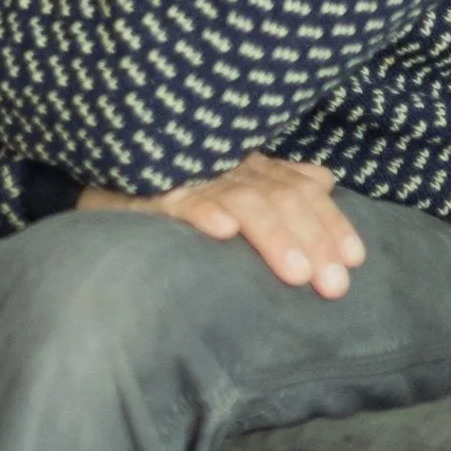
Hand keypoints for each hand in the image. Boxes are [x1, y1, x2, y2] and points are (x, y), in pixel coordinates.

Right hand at [79, 152, 365, 296]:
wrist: (95, 172)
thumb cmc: (168, 186)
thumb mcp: (226, 181)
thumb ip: (274, 181)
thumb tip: (323, 179)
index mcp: (245, 166)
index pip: (298, 189)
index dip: (329, 222)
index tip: (355, 261)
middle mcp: (220, 165)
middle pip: (277, 198)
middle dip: (310, 239)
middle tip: (332, 285)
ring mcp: (183, 175)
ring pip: (239, 200)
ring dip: (271, 235)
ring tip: (296, 273)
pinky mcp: (141, 187)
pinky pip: (175, 198)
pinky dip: (200, 211)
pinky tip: (221, 231)